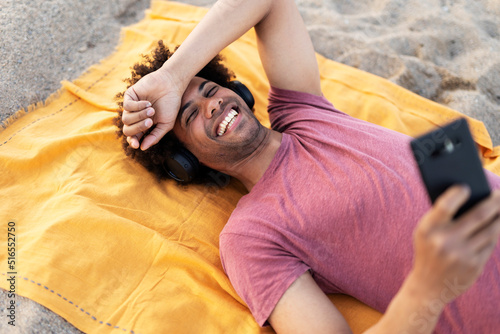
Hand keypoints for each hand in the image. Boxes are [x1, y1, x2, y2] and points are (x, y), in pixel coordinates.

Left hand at [122, 68, 184, 149]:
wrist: (171, 85)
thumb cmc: (170, 105)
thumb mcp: (165, 124)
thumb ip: (155, 137)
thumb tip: (142, 148)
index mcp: (143, 126)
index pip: (133, 137)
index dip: (133, 142)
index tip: (137, 144)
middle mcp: (135, 117)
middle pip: (127, 130)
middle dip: (138, 128)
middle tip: (150, 122)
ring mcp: (131, 107)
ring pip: (126, 119)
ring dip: (139, 116)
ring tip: (152, 110)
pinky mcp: (129, 96)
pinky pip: (127, 106)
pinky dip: (138, 106)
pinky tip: (147, 103)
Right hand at [411, 186, 499, 301]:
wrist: (427, 286)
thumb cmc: (428, 250)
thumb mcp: (425, 233)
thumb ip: (441, 216)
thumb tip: (471, 197)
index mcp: (428, 229)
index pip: (446, 205)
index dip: (458, 193)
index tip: (467, 186)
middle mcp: (445, 241)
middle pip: (478, 215)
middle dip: (493, 202)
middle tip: (499, 193)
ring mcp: (461, 255)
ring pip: (490, 230)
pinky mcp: (474, 266)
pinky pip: (490, 244)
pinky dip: (494, 234)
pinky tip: (497, 225)